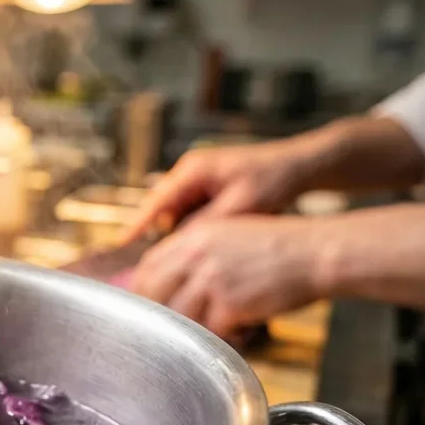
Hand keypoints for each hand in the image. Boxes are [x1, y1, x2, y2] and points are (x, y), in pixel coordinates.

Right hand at [128, 141, 316, 239]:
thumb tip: (179, 244)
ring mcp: (201, 180)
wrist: (303, 165)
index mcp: (194, 171)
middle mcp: (191, 172)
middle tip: (161, 258)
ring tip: (194, 250)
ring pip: (179, 212)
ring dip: (184, 231)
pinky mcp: (211, 189)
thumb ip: (206, 224)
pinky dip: (197, 227)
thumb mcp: (240, 207)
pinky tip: (210, 240)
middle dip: (163, 233)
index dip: (138, 223)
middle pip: (164, 208)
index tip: (122, 243)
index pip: (156, 200)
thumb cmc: (274, 180)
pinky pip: (194, 212)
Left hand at [129, 215, 328, 339]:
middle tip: (173, 329)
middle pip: (154, 294)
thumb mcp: (229, 235)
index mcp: (193, 236)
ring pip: (181, 318)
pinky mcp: (229, 304)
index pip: (148, 266)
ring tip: (223, 327)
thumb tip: (170, 282)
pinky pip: (212, 332)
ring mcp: (211, 280)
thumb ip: (197, 253)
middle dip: (160, 315)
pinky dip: (227, 337)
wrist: (317, 252)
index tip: (150, 306)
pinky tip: (245, 330)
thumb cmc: (280, 247)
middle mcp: (196, 255)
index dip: (145, 290)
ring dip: (197, 329)